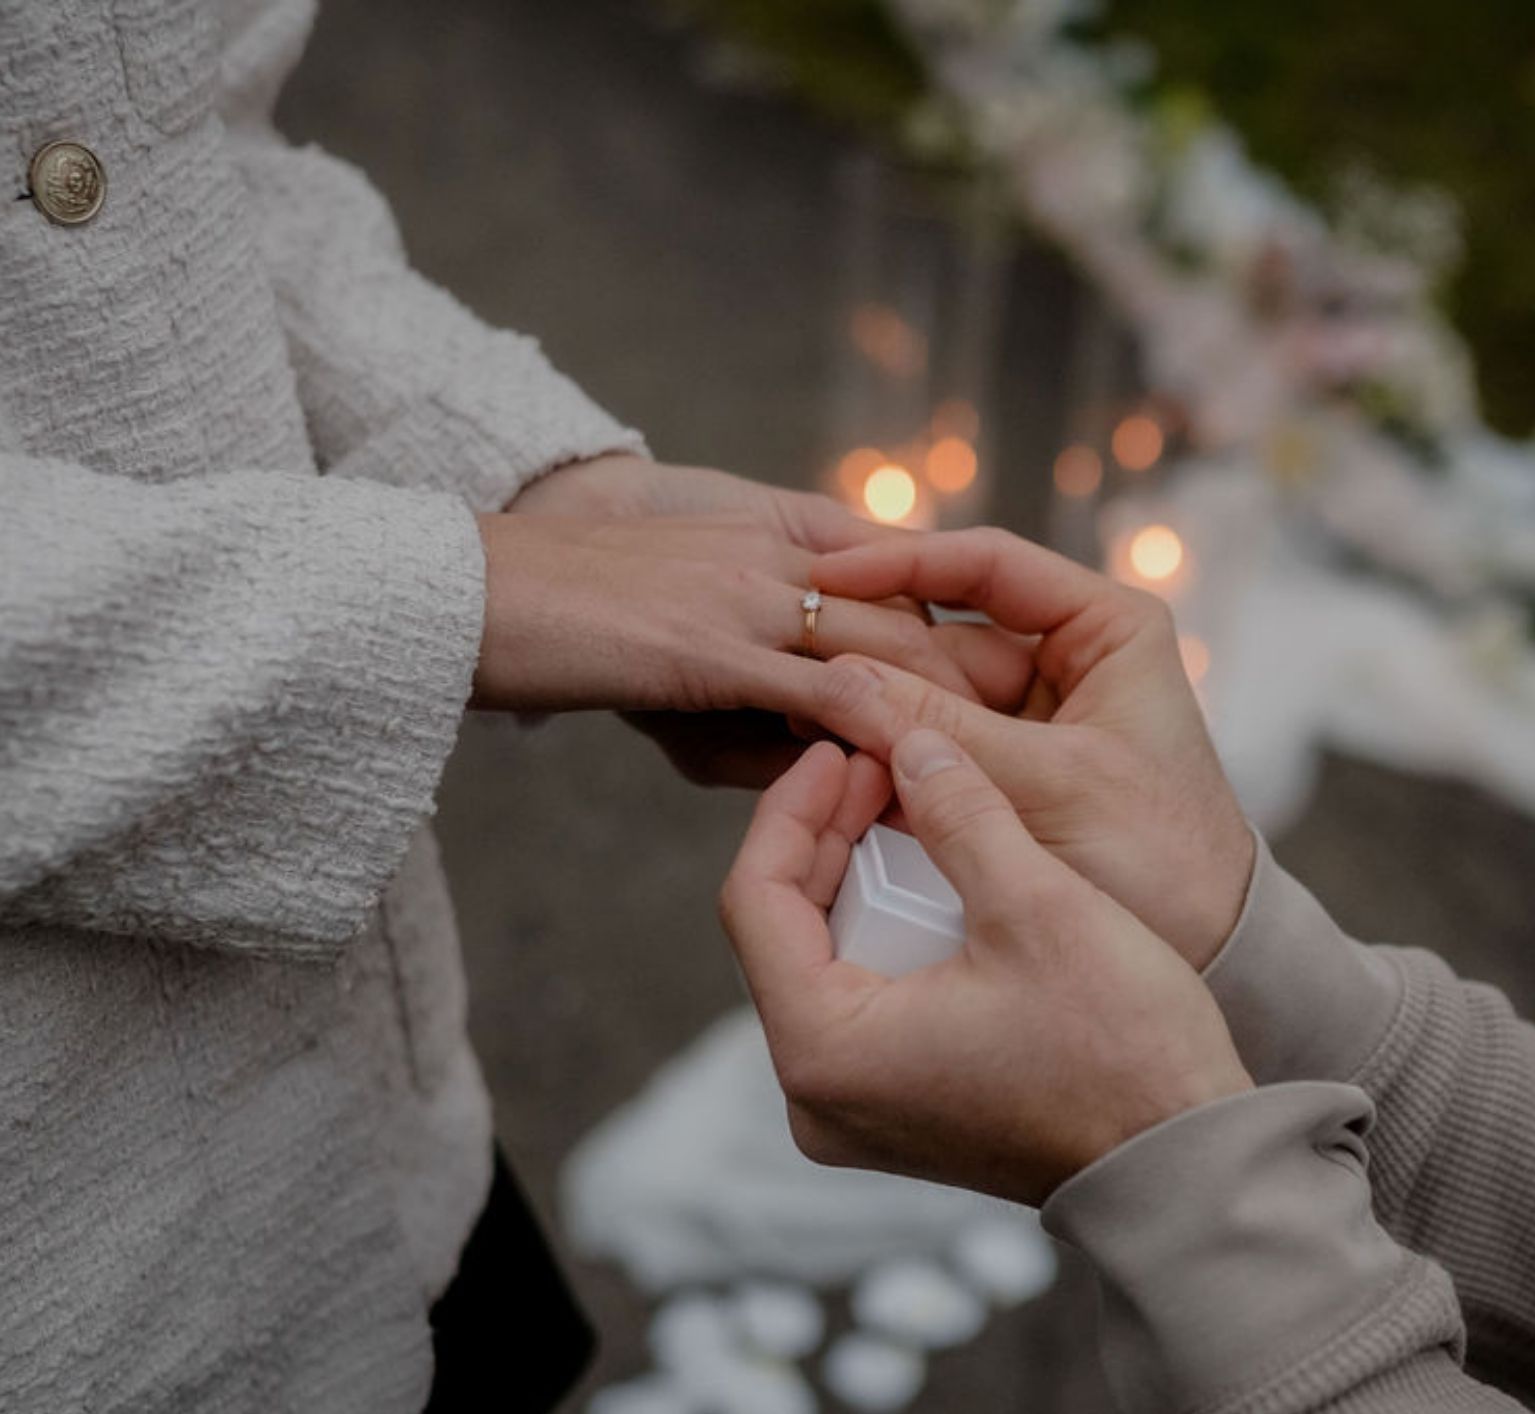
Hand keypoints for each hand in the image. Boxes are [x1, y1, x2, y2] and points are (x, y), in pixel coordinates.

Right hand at [501, 456, 1034, 785]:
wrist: (478, 591)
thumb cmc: (570, 623)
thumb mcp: (680, 654)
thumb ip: (755, 696)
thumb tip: (815, 760)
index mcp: (782, 533)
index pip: (907, 576)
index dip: (971, 636)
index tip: (1028, 699)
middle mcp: (783, 552)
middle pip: (923, 612)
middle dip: (993, 680)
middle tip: (1057, 749)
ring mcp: (753, 591)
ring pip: (892, 647)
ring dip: (956, 713)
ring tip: (1016, 780)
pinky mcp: (714, 643)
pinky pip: (825, 689)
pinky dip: (882, 734)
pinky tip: (924, 784)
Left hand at [719, 730, 1250, 1205]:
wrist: (1184, 1165)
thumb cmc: (1118, 1053)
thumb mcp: (1034, 905)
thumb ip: (959, 813)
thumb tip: (911, 744)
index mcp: (823, 1051)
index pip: (754, 901)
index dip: (792, 809)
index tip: (843, 750)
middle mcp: (816, 1097)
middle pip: (782, 932)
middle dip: (830, 837)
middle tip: (886, 765)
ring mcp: (855, 1113)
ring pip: (821, 964)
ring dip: (860, 880)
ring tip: (911, 807)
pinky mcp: (897, 1115)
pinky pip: (862, 1003)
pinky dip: (887, 935)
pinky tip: (933, 879)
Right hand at [808, 528, 1252, 970]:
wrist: (1211, 959)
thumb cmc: (1165, 862)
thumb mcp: (1050, 787)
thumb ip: (943, 732)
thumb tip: (836, 679)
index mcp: (1106, 629)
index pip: (987, 566)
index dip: (901, 562)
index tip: (828, 576)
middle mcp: (1065, 661)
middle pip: (941, 630)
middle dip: (870, 648)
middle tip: (791, 657)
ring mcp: (1029, 720)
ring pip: (923, 692)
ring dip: (866, 705)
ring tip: (795, 708)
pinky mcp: (999, 778)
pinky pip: (927, 749)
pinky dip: (882, 754)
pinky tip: (825, 754)